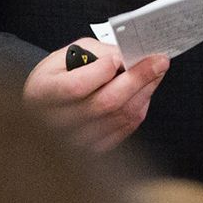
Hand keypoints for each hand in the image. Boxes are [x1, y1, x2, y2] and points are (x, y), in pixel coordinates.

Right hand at [22, 37, 168, 151]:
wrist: (49, 104)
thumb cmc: (60, 74)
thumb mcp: (69, 54)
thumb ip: (97, 53)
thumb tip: (127, 58)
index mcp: (42, 93)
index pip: (76, 87)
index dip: (101, 72)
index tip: (119, 57)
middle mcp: (54, 122)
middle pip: (105, 103)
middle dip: (138, 78)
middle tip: (160, 61)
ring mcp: (73, 140)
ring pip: (119, 116)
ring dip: (145, 91)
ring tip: (157, 72)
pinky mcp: (92, 149)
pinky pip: (124, 128)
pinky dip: (140, 107)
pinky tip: (145, 91)